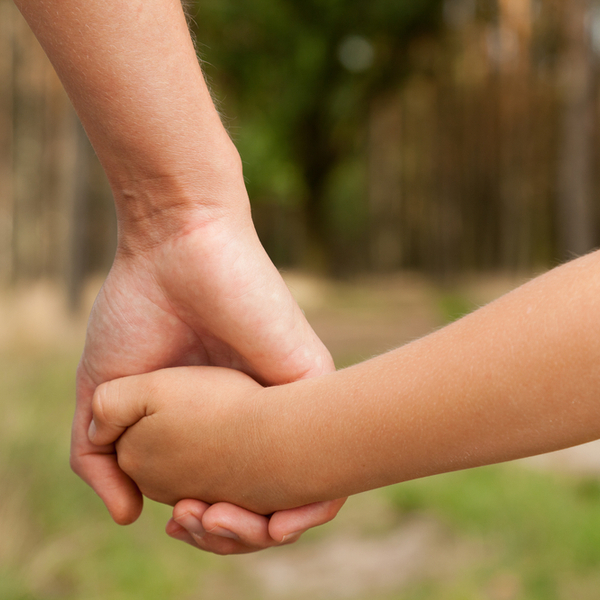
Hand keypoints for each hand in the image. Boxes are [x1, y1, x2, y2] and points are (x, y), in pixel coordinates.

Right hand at [71, 169, 341, 552]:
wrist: (171, 248)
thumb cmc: (137, 311)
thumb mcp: (103, 395)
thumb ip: (100, 458)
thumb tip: (127, 516)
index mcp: (211, 421)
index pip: (224, 493)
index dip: (205, 525)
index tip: (178, 522)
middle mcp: (252, 414)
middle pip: (264, 500)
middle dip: (233, 535)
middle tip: (196, 524)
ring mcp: (285, 398)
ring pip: (301, 488)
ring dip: (266, 529)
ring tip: (219, 521)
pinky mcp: (310, 377)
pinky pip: (331, 454)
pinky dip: (313, 503)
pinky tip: (277, 523)